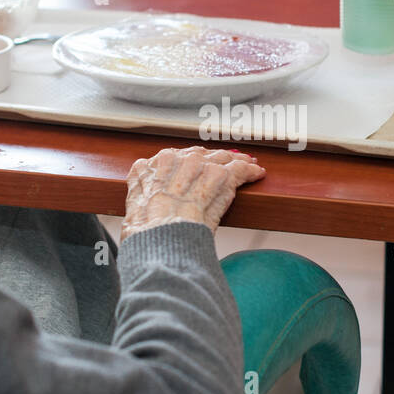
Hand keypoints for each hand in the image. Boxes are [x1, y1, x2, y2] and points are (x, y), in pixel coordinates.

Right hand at [121, 146, 265, 240]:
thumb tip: (151, 201)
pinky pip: (239, 169)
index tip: (201, 166)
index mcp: (152, 166)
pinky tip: (257, 173)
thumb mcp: (136, 207)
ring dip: (237, 162)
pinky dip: (250, 172)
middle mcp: (175, 159)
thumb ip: (145, 194)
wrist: (160, 238)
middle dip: (216, 158)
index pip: (178, 158)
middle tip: (229, 161)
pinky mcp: (218, 176)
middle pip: (202, 154)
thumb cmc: (147, 232)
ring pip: (222, 159)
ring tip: (249, 165)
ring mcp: (198, 165)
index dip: (194, 163)